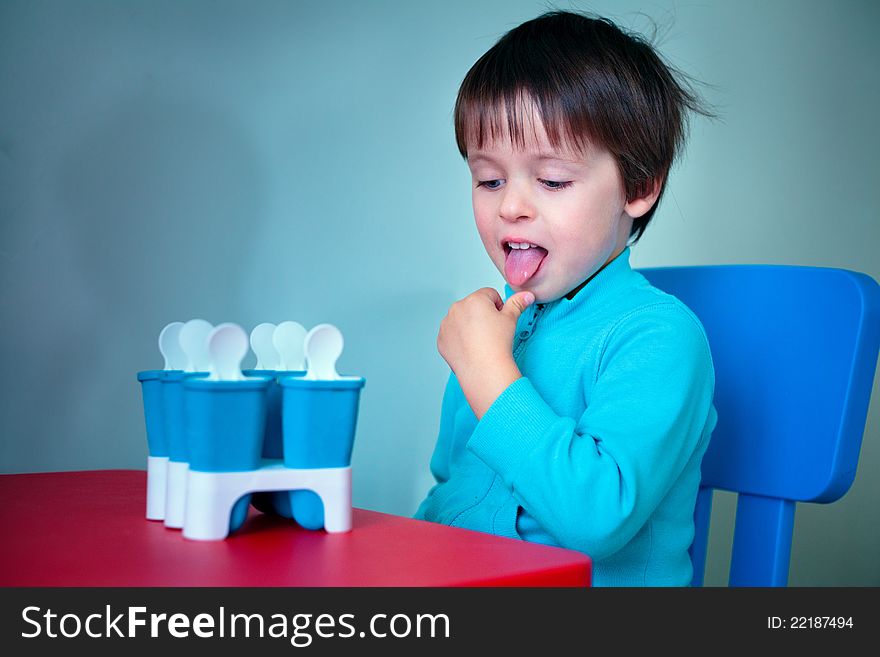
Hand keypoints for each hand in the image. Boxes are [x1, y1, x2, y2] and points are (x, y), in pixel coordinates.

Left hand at [437, 287, 535, 417]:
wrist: (484, 370)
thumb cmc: (497, 344)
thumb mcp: (511, 319)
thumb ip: (517, 303)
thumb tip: (526, 295)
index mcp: (474, 299)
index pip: (489, 294)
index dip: (498, 307)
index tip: (499, 321)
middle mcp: (457, 308)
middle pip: (473, 306)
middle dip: (482, 315)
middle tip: (491, 333)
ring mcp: (447, 324)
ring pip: (461, 319)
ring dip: (469, 326)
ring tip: (480, 342)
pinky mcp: (441, 339)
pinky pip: (452, 334)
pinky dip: (459, 339)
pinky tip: (470, 348)